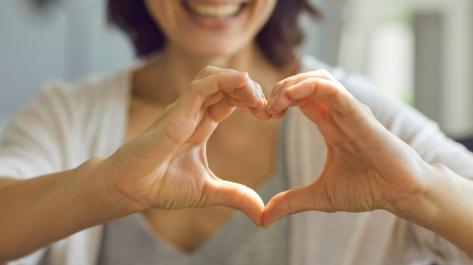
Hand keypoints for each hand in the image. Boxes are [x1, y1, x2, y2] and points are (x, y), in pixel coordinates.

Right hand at [99, 66, 266, 224]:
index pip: (230, 99)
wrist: (132, 189)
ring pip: (214, 77)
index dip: (251, 101)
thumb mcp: (209, 192)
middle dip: (250, 89)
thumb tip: (262, 214)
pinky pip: (202, 85)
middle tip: (267, 107)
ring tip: (257, 98)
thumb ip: (236, 196)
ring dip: (240, 81)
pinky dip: (225, 80)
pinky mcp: (176, 112)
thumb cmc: (161, 186)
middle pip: (225, 83)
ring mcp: (184, 109)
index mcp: (201, 125)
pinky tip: (243, 86)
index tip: (269, 115)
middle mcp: (193, 113)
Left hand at [262, 70, 431, 225]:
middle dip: (279, 88)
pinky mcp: (359, 115)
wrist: (400, 194)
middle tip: (263, 109)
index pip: (300, 98)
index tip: (261, 115)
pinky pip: (333, 90)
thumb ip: (291, 202)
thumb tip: (263, 219)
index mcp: (329, 125)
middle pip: (305, 82)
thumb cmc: (368, 189)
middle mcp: (338, 114)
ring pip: (318, 79)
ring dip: (291, 84)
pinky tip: (289, 96)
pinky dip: (309, 87)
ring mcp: (349, 111)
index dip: (277, 101)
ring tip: (275, 103)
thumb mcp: (320, 196)